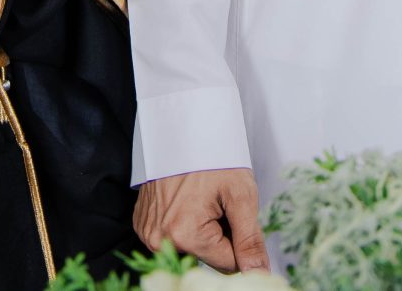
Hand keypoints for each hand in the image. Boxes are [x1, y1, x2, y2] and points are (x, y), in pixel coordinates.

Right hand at [133, 168, 271, 272]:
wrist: (182, 128)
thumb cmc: (212, 156)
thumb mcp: (240, 195)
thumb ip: (250, 240)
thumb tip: (258, 273)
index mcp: (183, 235)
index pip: (228, 264)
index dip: (240, 240)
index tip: (234, 212)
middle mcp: (159, 239)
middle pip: (208, 257)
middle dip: (221, 235)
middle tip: (218, 202)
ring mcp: (148, 232)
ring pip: (193, 248)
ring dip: (205, 230)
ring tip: (202, 198)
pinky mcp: (143, 224)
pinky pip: (174, 237)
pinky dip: (186, 223)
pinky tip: (187, 200)